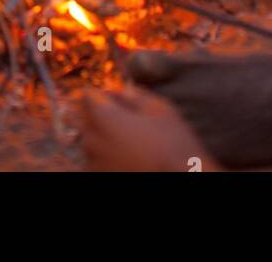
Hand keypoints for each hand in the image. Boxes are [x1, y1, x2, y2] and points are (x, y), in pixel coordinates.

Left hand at [81, 87, 210, 171]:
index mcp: (105, 120)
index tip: (116, 98)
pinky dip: (107, 158)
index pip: (87, 96)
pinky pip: (96, 162)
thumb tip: (122, 89)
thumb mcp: (161, 110)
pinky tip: (128, 159)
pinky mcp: (100, 179)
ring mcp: (94, 165)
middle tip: (126, 120)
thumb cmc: (175, 147)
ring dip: (103, 137)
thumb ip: (135, 95)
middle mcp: (93, 143)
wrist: (186, 182)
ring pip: (90, 141)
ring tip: (131, 143)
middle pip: (85, 119)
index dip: (102, 94)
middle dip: (100, 114)